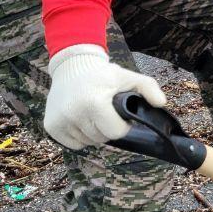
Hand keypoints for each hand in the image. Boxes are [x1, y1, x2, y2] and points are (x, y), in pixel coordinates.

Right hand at [44, 44, 166, 149]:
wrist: (71, 67)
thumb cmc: (103, 75)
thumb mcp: (128, 77)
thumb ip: (148, 88)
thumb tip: (162, 103)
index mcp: (94, 103)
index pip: (115, 133)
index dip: (122, 125)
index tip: (119, 114)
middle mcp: (74, 114)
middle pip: (101, 139)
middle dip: (107, 128)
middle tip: (104, 110)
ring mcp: (60, 121)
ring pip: (87, 142)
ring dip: (93, 132)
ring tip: (91, 112)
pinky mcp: (50, 126)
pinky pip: (73, 144)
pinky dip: (79, 135)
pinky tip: (80, 118)